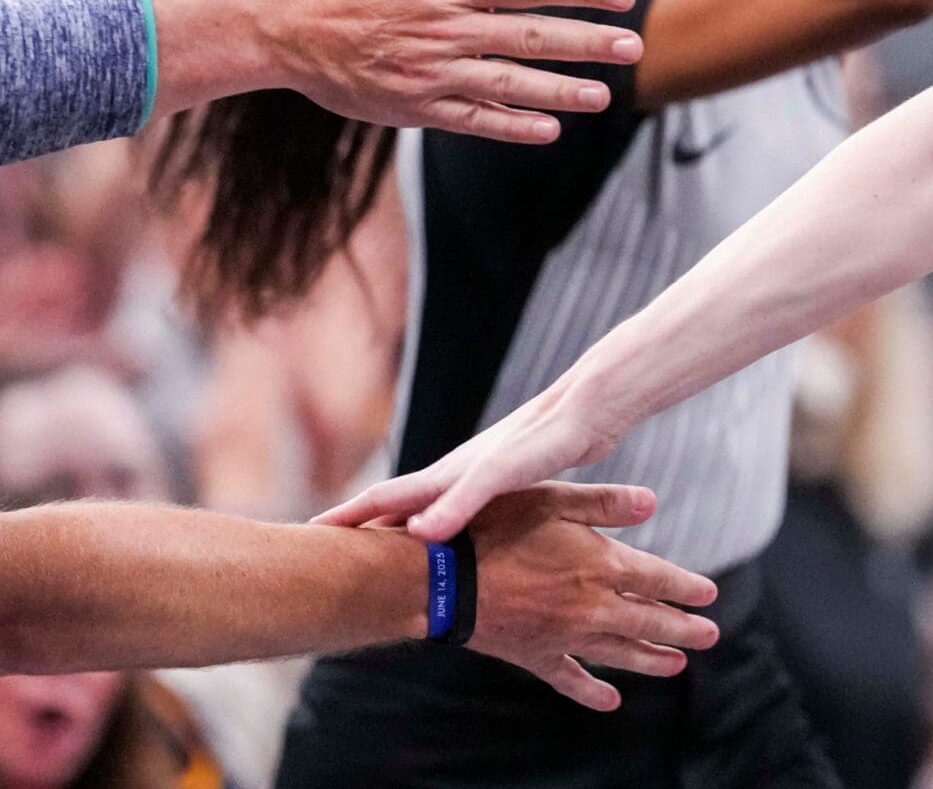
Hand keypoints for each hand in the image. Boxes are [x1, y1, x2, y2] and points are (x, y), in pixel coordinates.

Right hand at [249, 0, 643, 139]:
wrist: (267, 24)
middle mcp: (444, 29)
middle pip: (532, 37)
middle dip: (588, 42)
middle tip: (634, 47)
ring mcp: (429, 72)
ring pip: (510, 83)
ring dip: (562, 90)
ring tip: (606, 95)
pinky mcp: (411, 105)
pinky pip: (472, 118)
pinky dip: (511, 124)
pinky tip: (549, 128)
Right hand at [318, 377, 621, 548]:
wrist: (592, 406)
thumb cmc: (547, 438)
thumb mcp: (500, 475)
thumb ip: (461, 503)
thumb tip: (416, 535)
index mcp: (447, 476)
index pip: (383, 499)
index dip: (346, 520)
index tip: (304, 541)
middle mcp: (456, 476)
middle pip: (395, 505)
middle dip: (359, 529)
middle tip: (320, 560)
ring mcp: (479, 479)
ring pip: (427, 510)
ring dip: (398, 532)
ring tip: (373, 560)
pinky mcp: (508, 485)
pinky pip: (462, 516)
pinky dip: (443, 532)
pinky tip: (450, 547)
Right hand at [455, 483, 720, 710]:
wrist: (440, 580)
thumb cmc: (494, 528)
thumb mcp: (553, 499)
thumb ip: (605, 503)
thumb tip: (653, 501)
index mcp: (603, 565)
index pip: (660, 580)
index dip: (687, 587)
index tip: (710, 596)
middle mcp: (593, 607)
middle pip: (649, 621)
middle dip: (683, 629)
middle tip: (710, 635)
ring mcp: (565, 636)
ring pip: (620, 652)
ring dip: (652, 659)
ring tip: (677, 665)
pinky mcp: (535, 656)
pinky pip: (571, 679)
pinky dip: (592, 691)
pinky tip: (611, 700)